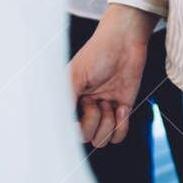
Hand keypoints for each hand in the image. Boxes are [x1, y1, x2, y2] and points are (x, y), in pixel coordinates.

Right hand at [70, 4, 154, 147]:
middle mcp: (85, 108)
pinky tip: (122, 107)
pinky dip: (122, 125)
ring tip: (109, 103)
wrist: (125, 42)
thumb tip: (57, 124)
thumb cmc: (97, 54)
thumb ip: (65, 100)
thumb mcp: (75, 76)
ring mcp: (104, 111)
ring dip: (107, 124)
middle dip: (92, 122)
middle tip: (96, 101)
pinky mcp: (122, 111)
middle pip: (85, 137)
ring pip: (102, 140)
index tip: (78, 118)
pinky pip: (119, 135)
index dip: (73, 128)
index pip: (66, 129)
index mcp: (70, 100)